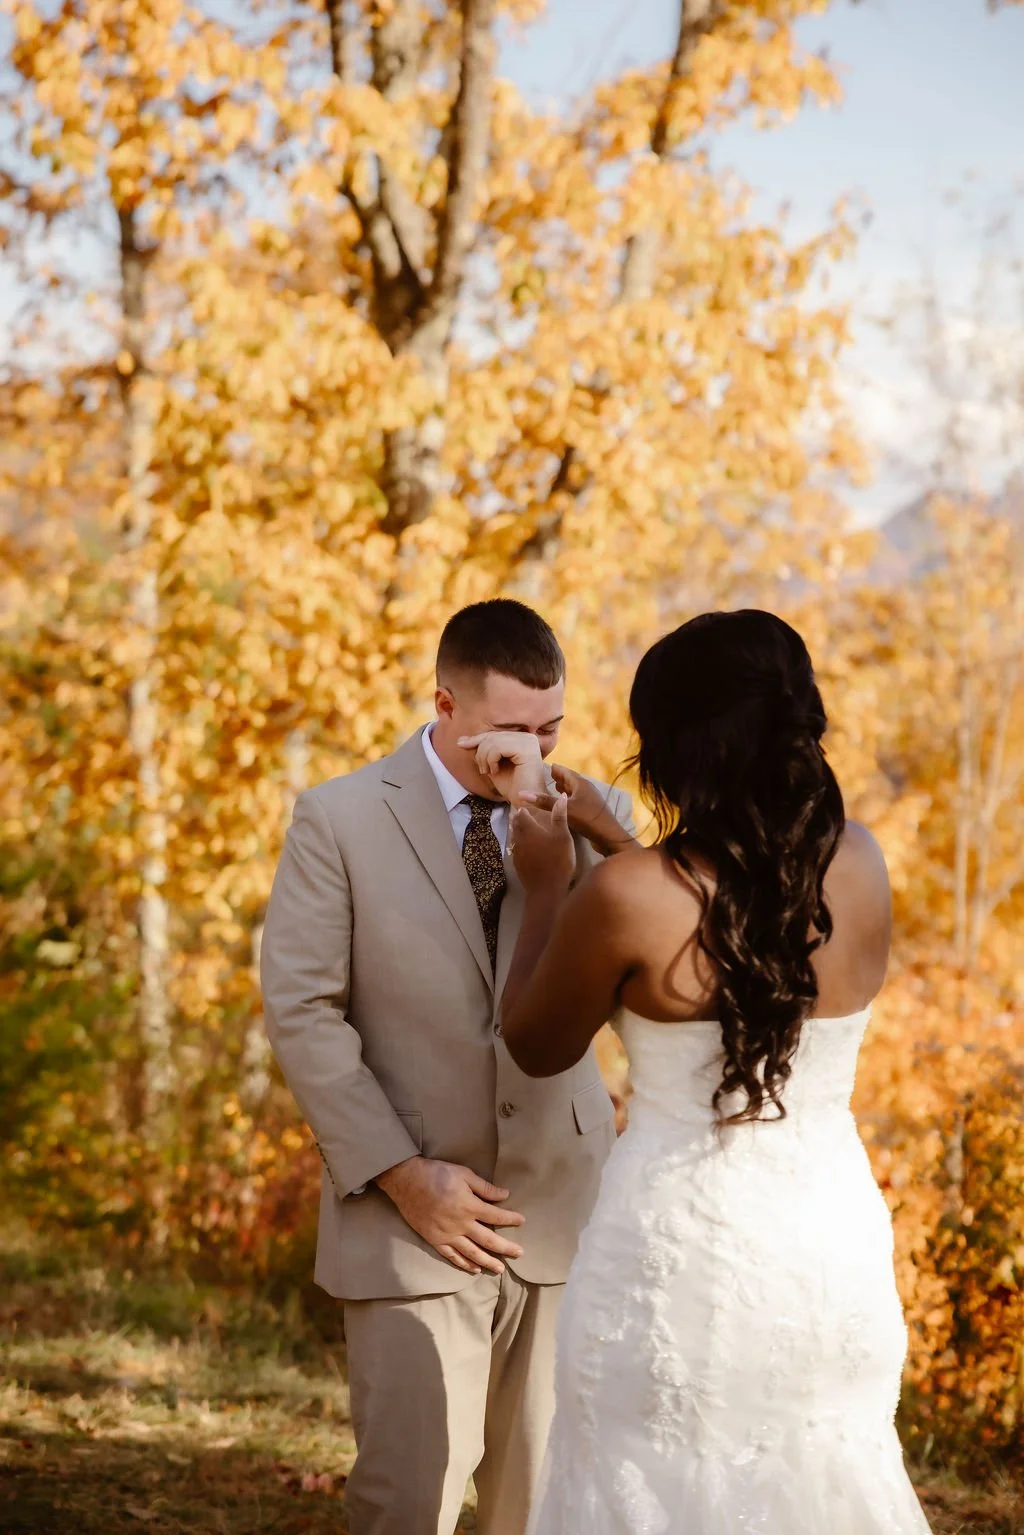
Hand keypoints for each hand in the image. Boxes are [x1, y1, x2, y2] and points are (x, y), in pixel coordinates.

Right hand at [375, 1156, 525, 1274]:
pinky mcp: (435, 1240)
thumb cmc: (437, 1173)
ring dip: (488, 1261)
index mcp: (470, 1206)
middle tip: (519, 1254)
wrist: (407, 1181)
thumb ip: (485, 1187)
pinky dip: (464, 1264)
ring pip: (472, 1253)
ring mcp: (447, 1235)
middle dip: (505, 1247)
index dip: (510, 1219)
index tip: (522, 1221)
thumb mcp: (464, 1174)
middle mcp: (461, 1224)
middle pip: (488, 1240)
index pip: (496, 1216)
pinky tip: (474, 1269)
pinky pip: (452, 1256)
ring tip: (500, 1269)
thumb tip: (505, 1195)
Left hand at [458, 731, 547, 804]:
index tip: (460, 744)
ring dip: (484, 758)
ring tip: (488, 772)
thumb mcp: (491, 765)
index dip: (476, 739)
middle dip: (480, 752)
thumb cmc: (511, 787)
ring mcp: (528, 742)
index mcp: (521, 738)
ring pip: (494, 741)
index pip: (494, 733)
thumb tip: (461, 740)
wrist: (525, 804)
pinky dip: (491, 760)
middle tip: (483, 770)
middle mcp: (527, 737)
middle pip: (493, 736)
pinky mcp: (527, 750)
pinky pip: (498, 747)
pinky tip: (495, 771)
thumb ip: (481, 751)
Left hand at [510, 793, 575, 892]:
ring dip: (517, 831)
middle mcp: (519, 839)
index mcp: (529, 829)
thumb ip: (560, 816)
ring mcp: (517, 853)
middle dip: (518, 819)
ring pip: (514, 837)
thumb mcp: (563, 836)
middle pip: (515, 825)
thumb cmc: (558, 860)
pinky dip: (519, 844)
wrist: (546, 890)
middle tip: (523, 815)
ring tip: (524, 829)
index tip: (527, 806)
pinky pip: (516, 849)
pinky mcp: (518, 865)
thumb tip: (559, 796)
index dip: (524, 809)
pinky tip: (526, 848)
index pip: (521, 814)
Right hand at [520, 764, 634, 855]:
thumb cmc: (588, 819)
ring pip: (574, 790)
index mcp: (581, 784)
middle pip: (570, 780)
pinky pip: (577, 800)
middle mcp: (586, 789)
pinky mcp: (591, 810)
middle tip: (548, 776)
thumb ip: (543, 801)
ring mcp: (590, 800)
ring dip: (564, 788)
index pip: (565, 771)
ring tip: (554, 787)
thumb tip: (521, 793)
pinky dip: (569, 799)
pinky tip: (564, 805)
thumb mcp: (564, 808)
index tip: (546, 766)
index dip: (555, 769)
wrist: (609, 837)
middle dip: (559, 778)